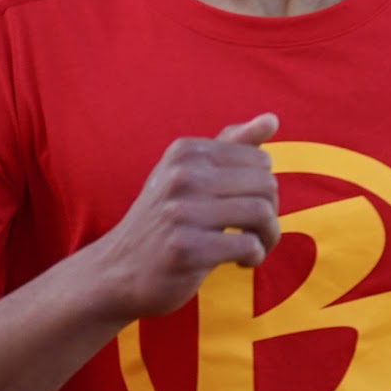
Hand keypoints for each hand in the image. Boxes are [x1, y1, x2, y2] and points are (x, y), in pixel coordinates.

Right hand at [94, 114, 280, 320]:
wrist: (118, 271)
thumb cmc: (162, 222)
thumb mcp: (188, 175)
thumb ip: (231, 146)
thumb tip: (273, 119)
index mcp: (185, 151)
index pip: (260, 160)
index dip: (263, 188)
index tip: (248, 208)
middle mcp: (181, 175)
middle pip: (265, 185)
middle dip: (271, 213)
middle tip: (255, 233)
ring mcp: (181, 212)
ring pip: (261, 213)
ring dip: (268, 237)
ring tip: (254, 248)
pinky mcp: (186, 249)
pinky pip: (248, 245)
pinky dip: (254, 257)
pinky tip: (240, 262)